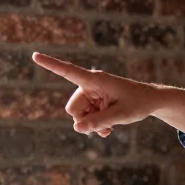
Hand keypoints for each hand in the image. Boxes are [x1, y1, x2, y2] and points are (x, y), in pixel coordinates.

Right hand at [32, 52, 159, 137]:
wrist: (150, 101)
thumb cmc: (138, 103)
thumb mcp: (120, 115)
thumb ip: (99, 122)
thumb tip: (77, 128)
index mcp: (95, 80)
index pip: (68, 71)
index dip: (50, 64)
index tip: (34, 55)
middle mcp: (89, 84)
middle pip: (73, 109)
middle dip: (84, 120)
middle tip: (105, 126)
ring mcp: (91, 94)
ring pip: (78, 116)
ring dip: (91, 124)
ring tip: (109, 126)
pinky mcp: (94, 102)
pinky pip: (84, 118)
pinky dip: (94, 125)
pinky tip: (107, 129)